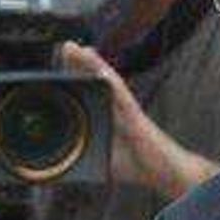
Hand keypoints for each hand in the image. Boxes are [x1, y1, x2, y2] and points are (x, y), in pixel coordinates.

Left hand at [58, 43, 200, 195]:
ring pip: (104, 78)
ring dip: (89, 61)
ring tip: (72, 48)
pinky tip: (93, 61)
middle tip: (64, 48)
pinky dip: (104, 73)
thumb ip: (83, 159)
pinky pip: (116, 87)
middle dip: (79, 64)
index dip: (74, 79)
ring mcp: (124, 106)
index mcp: (107, 117)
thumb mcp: (100, 161)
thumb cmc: (135, 165)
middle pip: (94, 80)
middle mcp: (115, 107)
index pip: (88, 94)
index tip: (58, 68)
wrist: (161, 172)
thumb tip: (59, 170)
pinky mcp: (131, 109)